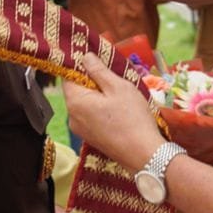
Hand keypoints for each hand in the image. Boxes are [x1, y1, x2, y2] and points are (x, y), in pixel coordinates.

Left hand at [61, 53, 165, 171]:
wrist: (144, 155)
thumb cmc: (132, 119)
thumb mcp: (118, 87)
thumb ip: (99, 71)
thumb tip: (85, 57)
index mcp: (75, 102)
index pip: (68, 75)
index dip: (80, 64)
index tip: (94, 57)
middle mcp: (72, 117)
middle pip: (76, 89)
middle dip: (91, 79)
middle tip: (112, 73)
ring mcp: (80, 130)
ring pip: (85, 103)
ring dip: (98, 94)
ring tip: (118, 91)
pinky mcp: (91, 138)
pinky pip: (90, 116)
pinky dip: (100, 108)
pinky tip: (118, 108)